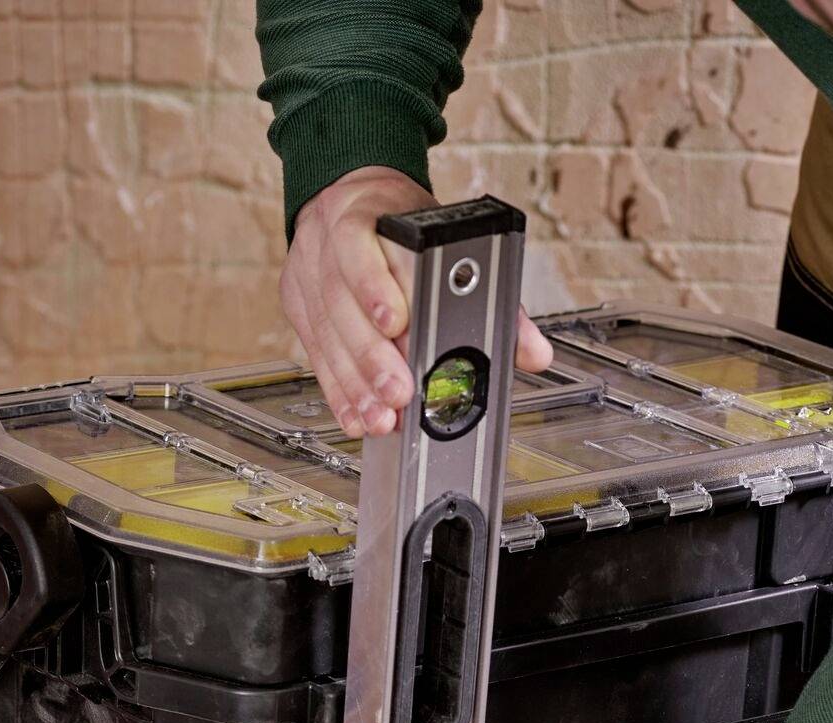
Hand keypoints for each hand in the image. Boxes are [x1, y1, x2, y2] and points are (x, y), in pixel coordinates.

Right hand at [281, 167, 554, 438]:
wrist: (349, 195)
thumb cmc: (401, 225)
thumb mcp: (451, 240)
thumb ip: (498, 296)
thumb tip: (534, 352)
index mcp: (367, 213)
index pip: (359, 244)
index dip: (374, 284)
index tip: (396, 321)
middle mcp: (328, 240)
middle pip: (343, 301)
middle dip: (373, 355)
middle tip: (400, 392)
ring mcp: (308, 273)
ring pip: (327, 333)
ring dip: (356, 384)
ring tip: (383, 417)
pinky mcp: (299, 305)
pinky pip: (316, 354)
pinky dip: (339, 392)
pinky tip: (358, 417)